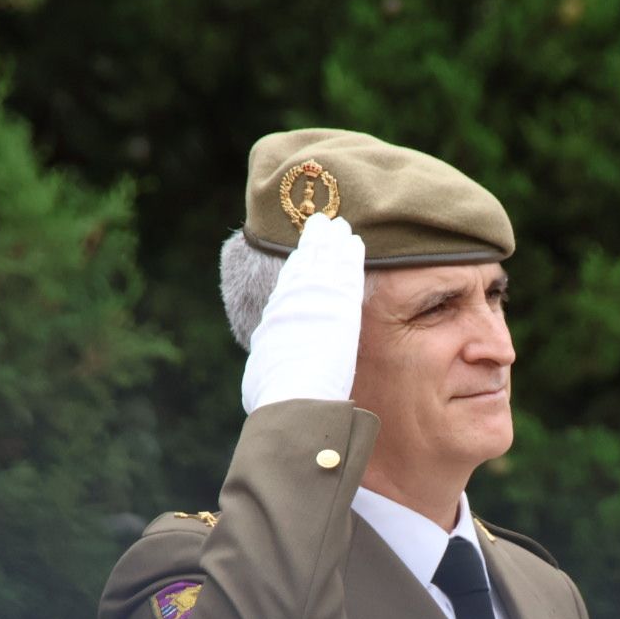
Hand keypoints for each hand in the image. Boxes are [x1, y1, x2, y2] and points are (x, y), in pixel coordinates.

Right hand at [240, 212, 365, 413]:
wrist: (293, 394)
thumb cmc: (275, 395)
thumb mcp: (263, 375)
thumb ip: (270, 364)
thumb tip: (268, 370)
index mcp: (275, 317)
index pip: (288, 283)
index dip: (297, 263)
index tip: (304, 250)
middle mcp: (293, 301)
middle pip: (306, 263)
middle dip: (315, 242)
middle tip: (322, 223)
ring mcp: (317, 299)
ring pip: (327, 261)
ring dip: (333, 241)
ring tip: (341, 226)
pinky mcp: (341, 304)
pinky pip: (348, 271)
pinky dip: (351, 255)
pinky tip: (356, 242)